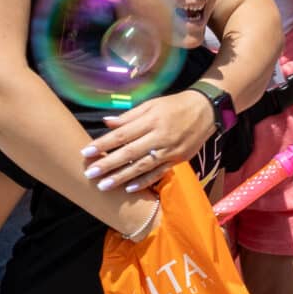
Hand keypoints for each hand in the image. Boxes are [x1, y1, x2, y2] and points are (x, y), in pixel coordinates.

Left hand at [82, 86, 215, 191]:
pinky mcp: (178, 160)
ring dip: (121, 177)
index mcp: (151, 119)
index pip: (122, 134)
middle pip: (129, 152)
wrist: (206, 110)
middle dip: (108, 164)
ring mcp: (169, 150)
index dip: (103, 144)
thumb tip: (106, 122)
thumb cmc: (174, 105)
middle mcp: (159, 136)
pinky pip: (158, 173)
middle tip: (89, 173)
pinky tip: (129, 189)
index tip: (86, 152)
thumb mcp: (152, 104)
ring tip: (103, 186)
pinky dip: (144, 182)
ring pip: (142, 166)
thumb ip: (129, 116)